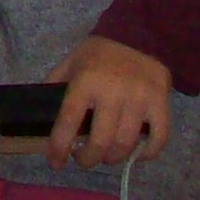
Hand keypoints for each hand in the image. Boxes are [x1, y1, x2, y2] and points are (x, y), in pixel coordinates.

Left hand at [46, 36, 170, 170]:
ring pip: (125, 144)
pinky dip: (146, 153)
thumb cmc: (98, 55)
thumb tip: (39, 117)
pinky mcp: (160, 102)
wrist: (136, 36)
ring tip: (105, 155)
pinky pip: (157, 138)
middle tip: (83, 158)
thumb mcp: (70, 64)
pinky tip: (135, 154)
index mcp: (85, 80)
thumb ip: (55, 87)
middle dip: (88, 159)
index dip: (59, 148)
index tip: (55, 163)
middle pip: (100, 142)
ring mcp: (139, 97)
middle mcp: (112, 91)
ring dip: (112, 158)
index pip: (68, 121)